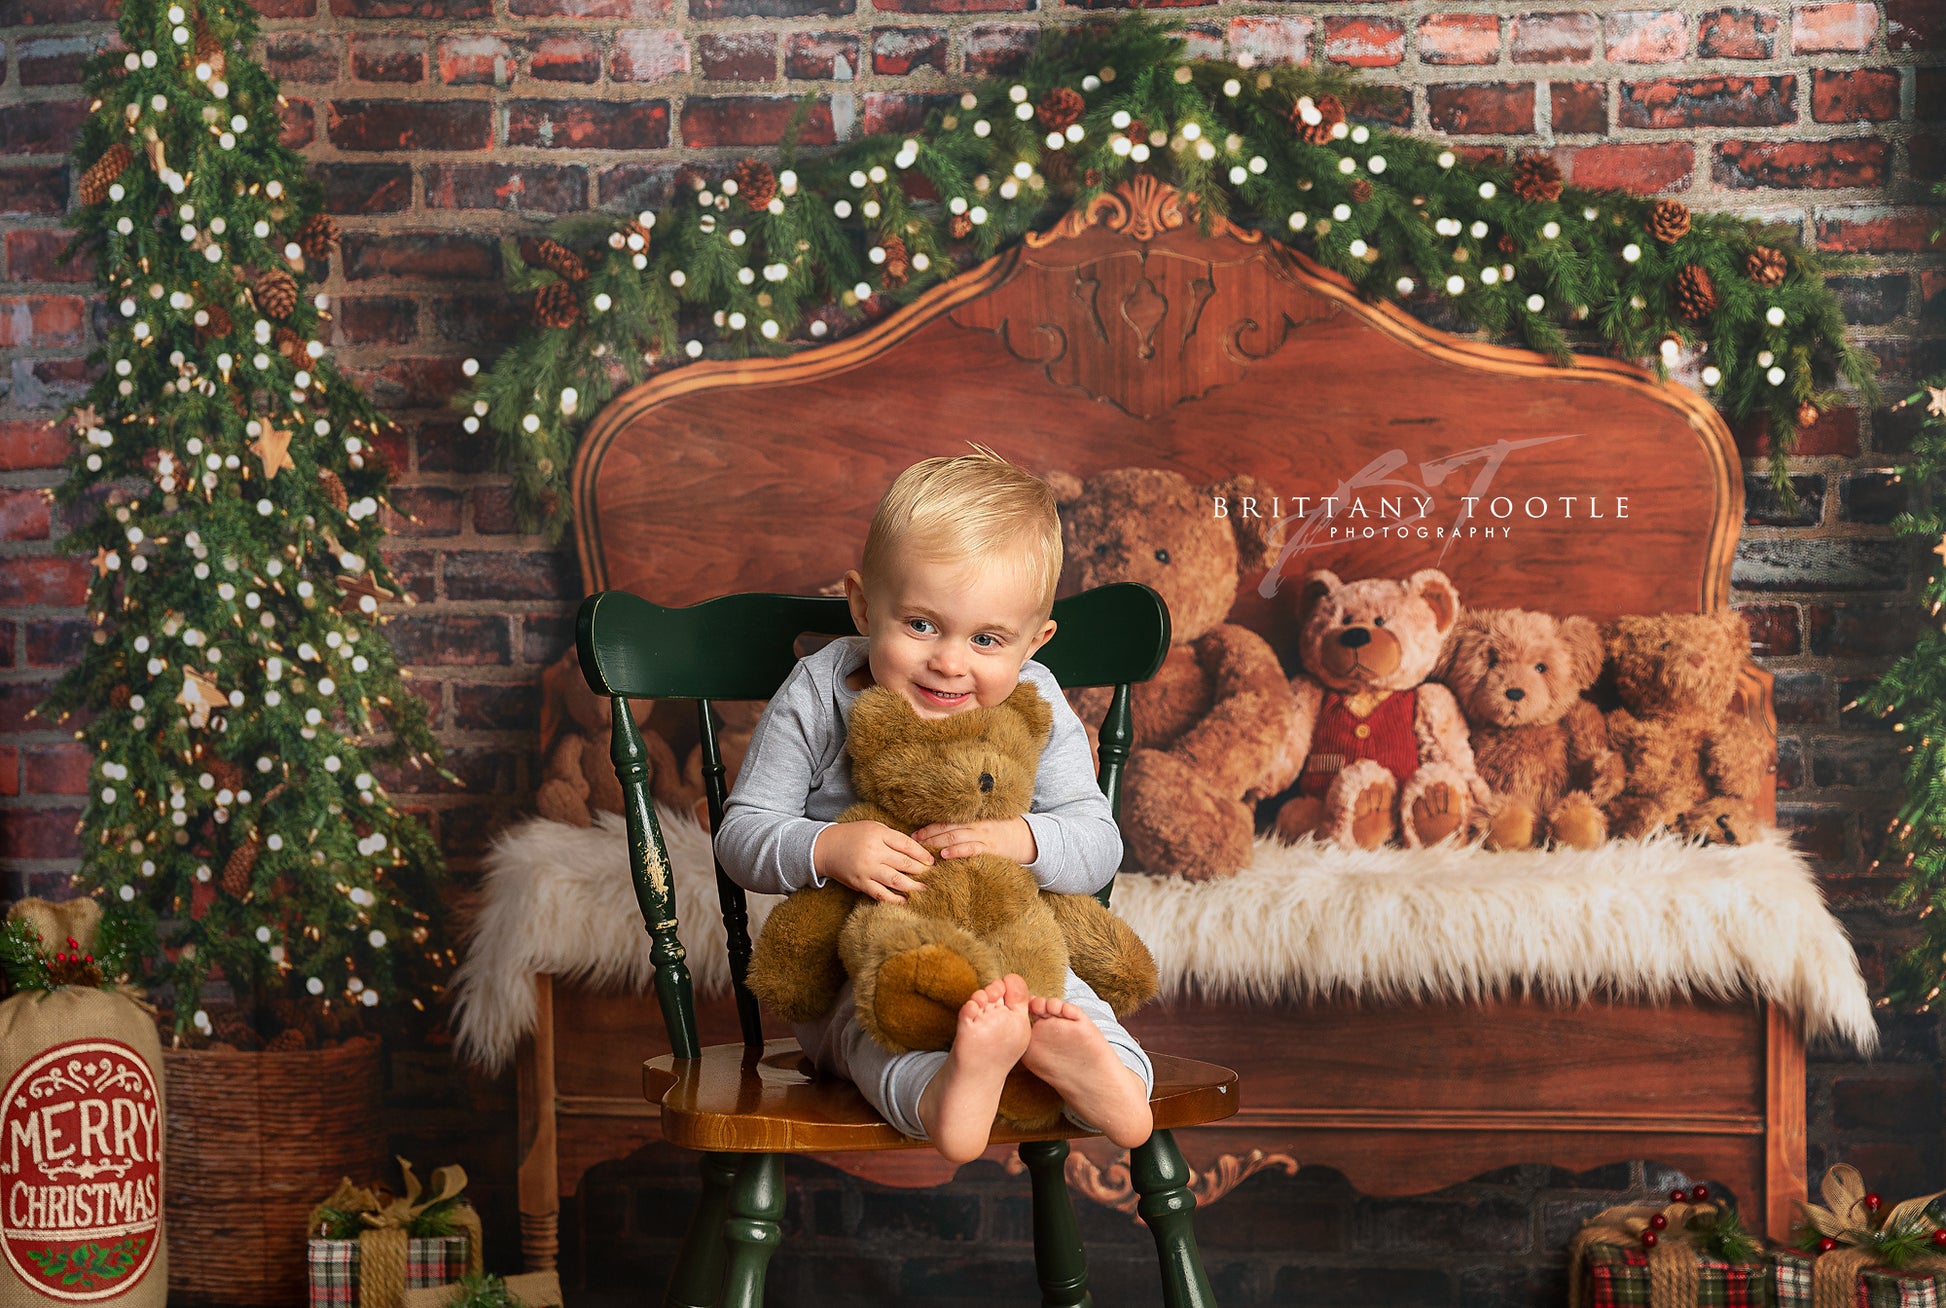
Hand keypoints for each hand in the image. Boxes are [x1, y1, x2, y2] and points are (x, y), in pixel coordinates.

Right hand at [812, 821, 933, 902]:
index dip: (922, 854)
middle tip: (932, 875)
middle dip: (921, 870)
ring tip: (924, 889)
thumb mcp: (873, 828)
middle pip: (904, 863)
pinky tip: (905, 899)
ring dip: (913, 886)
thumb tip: (916, 851)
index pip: (907, 845)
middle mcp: (873, 852)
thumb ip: (892, 838)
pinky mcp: (860, 883)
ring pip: (896, 880)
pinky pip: (880, 894)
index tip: (931, 861)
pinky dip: (894, 899)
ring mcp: (867, 869)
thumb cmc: (853, 836)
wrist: (826, 847)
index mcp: (878, 834)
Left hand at [910, 817, 1036, 863]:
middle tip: (913, 842)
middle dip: (929, 835)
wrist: (1028, 839)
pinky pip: (971, 849)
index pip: (948, 819)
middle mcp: (977, 825)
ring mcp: (984, 837)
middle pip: (948, 827)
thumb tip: (943, 831)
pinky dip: (957, 851)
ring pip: (956, 837)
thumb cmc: (1004, 831)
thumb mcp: (987, 822)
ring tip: (923, 849)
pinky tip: (945, 855)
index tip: (915, 833)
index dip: (930, 826)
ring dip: (937, 842)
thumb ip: (968, 825)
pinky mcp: (990, 850)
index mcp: (974, 817)